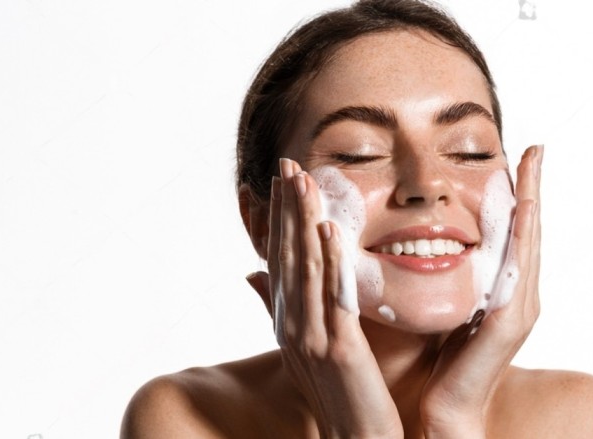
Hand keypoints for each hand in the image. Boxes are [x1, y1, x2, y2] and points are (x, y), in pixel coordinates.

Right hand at [246, 158, 403, 438]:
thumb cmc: (337, 395)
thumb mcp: (303, 349)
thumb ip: (281, 308)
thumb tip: (252, 274)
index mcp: (286, 322)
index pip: (279, 260)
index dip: (278, 219)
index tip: (280, 181)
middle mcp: (291, 326)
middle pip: (286, 256)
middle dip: (286, 208)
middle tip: (286, 164)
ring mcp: (311, 338)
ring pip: (305, 268)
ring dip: (303, 222)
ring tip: (303, 181)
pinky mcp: (339, 351)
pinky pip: (333, 297)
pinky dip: (329, 260)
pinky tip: (329, 229)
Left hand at [419, 145, 543, 437]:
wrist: (447, 405)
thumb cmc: (445, 359)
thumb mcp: (452, 307)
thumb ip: (456, 280)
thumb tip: (439, 248)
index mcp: (505, 290)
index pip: (515, 234)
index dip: (519, 197)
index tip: (517, 159)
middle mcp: (520, 295)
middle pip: (530, 231)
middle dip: (532, 189)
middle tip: (534, 149)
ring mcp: (519, 308)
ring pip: (529, 243)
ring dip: (531, 202)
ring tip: (531, 165)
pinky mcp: (508, 321)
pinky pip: (517, 269)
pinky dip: (521, 237)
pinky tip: (522, 210)